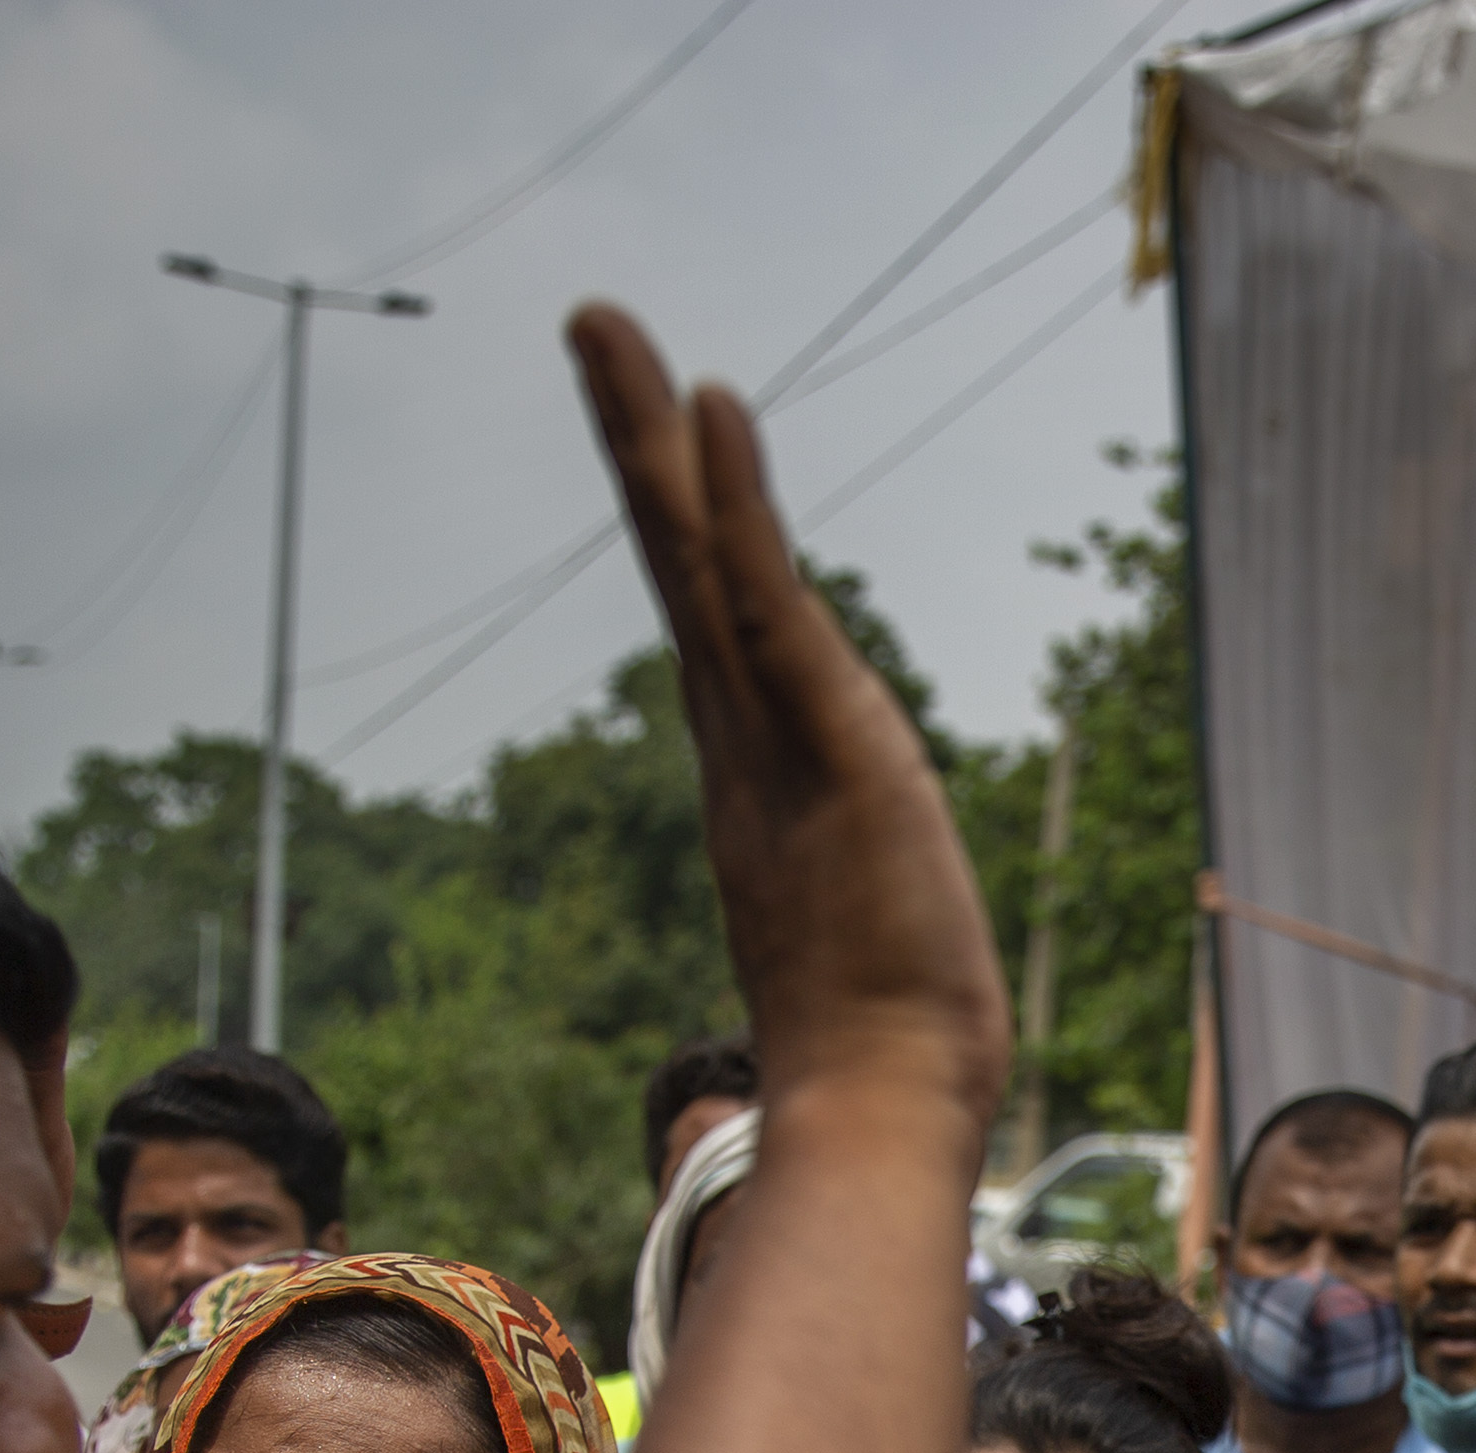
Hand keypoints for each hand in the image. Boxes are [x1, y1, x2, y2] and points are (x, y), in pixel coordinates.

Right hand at [562, 307, 1001, 1146]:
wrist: (882, 1108)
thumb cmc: (884, 1046)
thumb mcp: (864, 925)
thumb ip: (843, 892)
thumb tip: (842, 930)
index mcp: (751, 771)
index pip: (711, 615)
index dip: (682, 516)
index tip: (658, 425)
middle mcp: (740, 742)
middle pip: (676, 560)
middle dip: (633, 437)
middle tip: (592, 321)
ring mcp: (770, 740)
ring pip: (700, 560)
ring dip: (654, 434)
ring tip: (607, 327)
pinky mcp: (825, 743)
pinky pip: (770, 602)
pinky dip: (739, 506)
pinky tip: (714, 409)